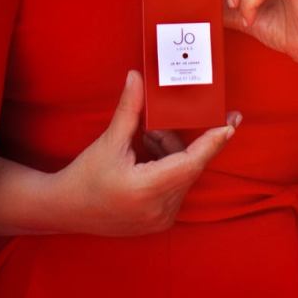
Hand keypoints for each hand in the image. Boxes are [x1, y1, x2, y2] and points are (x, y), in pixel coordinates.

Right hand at [51, 69, 240, 235]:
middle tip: (157, 124)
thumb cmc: (86, 175)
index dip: (212, 142)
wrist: (66, 209)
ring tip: (145, 138)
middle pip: (188, 166)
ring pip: (183, 176)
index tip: (230, 124)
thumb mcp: (109, 141)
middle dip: (179, 140)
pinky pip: (176, 188)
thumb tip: (137, 76)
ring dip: (171, 153)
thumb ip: (129, 109)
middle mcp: (160, 209)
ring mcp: (161, 219)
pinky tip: (146, 154)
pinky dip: (168, 168)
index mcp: (148, 189)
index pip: (191, 162)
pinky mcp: (159, 221)